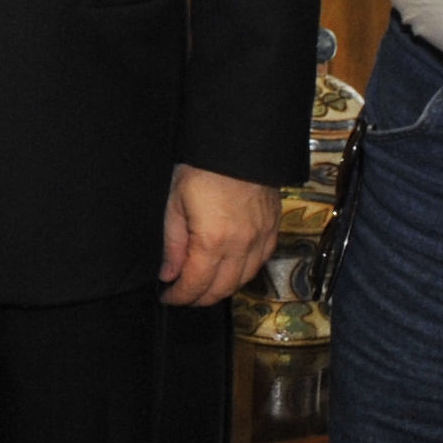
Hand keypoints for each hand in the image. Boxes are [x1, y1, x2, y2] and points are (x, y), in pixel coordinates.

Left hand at [158, 166, 279, 306]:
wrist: (239, 144)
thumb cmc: (202, 169)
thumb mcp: (175, 203)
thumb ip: (174, 244)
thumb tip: (169, 274)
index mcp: (213, 241)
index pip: (196, 284)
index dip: (180, 297)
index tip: (168, 297)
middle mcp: (241, 246)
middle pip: (222, 289)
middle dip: (199, 298)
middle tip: (183, 296)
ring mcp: (261, 239)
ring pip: (243, 280)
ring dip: (222, 289)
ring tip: (204, 285)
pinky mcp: (273, 230)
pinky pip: (260, 263)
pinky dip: (243, 273)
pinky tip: (230, 270)